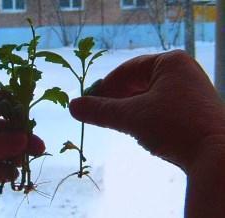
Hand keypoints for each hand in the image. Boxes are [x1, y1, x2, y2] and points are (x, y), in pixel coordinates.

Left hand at [0, 91, 44, 212]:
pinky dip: (8, 172)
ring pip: (6, 150)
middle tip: (38, 145)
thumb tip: (25, 139)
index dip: (14, 104)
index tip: (31, 110)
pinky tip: (12, 174)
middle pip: (6, 128)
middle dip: (22, 136)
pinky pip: (0, 169)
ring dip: (18, 154)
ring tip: (29, 159)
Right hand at [70, 50, 224, 171]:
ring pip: (148, 96)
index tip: (89, 101)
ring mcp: (190, 91)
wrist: (218, 158)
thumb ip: (100, 111)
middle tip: (99, 113)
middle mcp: (182, 72)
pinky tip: (137, 127)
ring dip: (129, 108)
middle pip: (138, 82)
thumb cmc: (173, 127)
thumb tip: (72, 106)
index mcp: (170, 62)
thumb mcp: (131, 117)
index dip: (105, 86)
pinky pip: (160, 106)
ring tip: (115, 121)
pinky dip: (144, 115)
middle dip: (117, 99)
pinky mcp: (193, 109)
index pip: (127, 71)